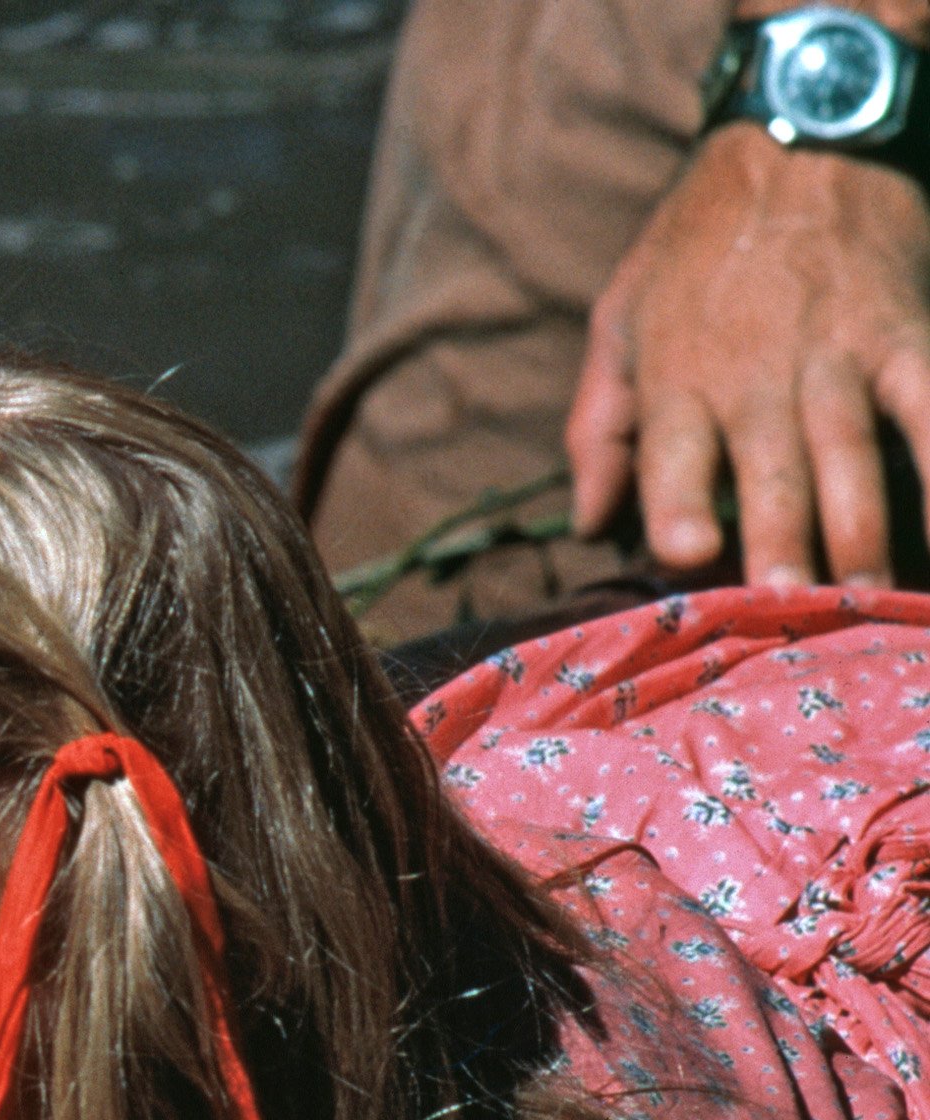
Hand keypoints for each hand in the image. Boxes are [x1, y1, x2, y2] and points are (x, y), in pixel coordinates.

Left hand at [568, 123, 929, 584]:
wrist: (797, 142)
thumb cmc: (694, 247)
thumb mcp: (618, 320)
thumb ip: (598, 426)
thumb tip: (586, 524)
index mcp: (677, 379)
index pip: (672, 458)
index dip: (677, 507)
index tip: (686, 555)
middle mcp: (756, 376)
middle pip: (769, 475)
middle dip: (781, 545)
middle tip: (792, 610)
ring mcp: (837, 358)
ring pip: (850, 456)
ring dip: (862, 530)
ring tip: (867, 598)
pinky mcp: (903, 336)